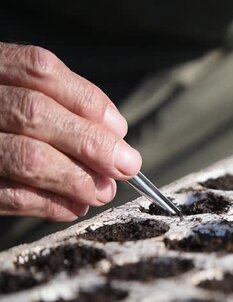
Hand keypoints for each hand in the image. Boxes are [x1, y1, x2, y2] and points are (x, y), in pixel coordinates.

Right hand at [0, 43, 141, 220]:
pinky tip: (73, 207)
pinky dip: (49, 204)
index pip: (40, 70)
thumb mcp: (20, 96)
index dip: (87, 101)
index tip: (119, 129)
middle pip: (35, 113)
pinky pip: (9, 196)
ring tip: (102, 191)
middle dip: (90, 143)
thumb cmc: (3, 122)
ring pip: (26, 157)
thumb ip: (62, 107)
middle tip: (126, 166)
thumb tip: (116, 135)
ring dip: (76, 178)